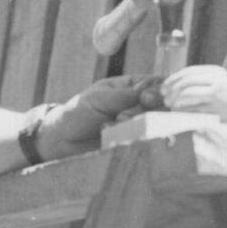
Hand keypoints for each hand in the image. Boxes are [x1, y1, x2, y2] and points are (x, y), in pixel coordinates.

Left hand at [36, 75, 152, 157]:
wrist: (62, 142)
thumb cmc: (77, 113)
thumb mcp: (99, 99)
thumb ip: (125, 95)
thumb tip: (151, 90)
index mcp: (133, 85)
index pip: (159, 83)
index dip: (159, 91)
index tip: (146, 99)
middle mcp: (141, 105)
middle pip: (164, 105)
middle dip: (144, 112)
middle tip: (121, 117)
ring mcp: (141, 125)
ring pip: (156, 125)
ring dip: (136, 126)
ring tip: (112, 126)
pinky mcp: (136, 143)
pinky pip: (146, 142)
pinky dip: (130, 140)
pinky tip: (111, 138)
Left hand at [161, 66, 226, 121]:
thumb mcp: (217, 79)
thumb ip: (199, 79)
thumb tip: (173, 84)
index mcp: (215, 71)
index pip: (188, 72)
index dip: (172, 79)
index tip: (164, 87)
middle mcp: (216, 81)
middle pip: (186, 84)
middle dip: (171, 91)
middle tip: (165, 98)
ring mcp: (217, 97)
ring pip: (188, 97)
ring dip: (175, 102)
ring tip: (171, 106)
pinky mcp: (216, 111)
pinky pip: (194, 110)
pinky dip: (183, 111)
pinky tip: (179, 112)